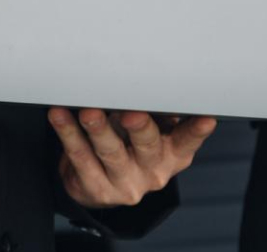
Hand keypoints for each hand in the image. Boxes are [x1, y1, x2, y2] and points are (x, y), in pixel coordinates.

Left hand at [49, 108, 215, 208]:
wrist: (103, 187)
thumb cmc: (132, 149)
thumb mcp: (155, 135)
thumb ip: (157, 113)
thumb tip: (149, 78)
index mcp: (174, 154)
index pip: (188, 140)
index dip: (197, 130)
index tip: (205, 119)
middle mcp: (153, 170)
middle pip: (147, 145)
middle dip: (139, 127)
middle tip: (132, 113)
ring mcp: (124, 182)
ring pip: (110, 152)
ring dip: (98, 129)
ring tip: (89, 112)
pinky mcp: (96, 187)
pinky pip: (80, 156)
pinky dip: (69, 134)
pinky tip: (61, 117)